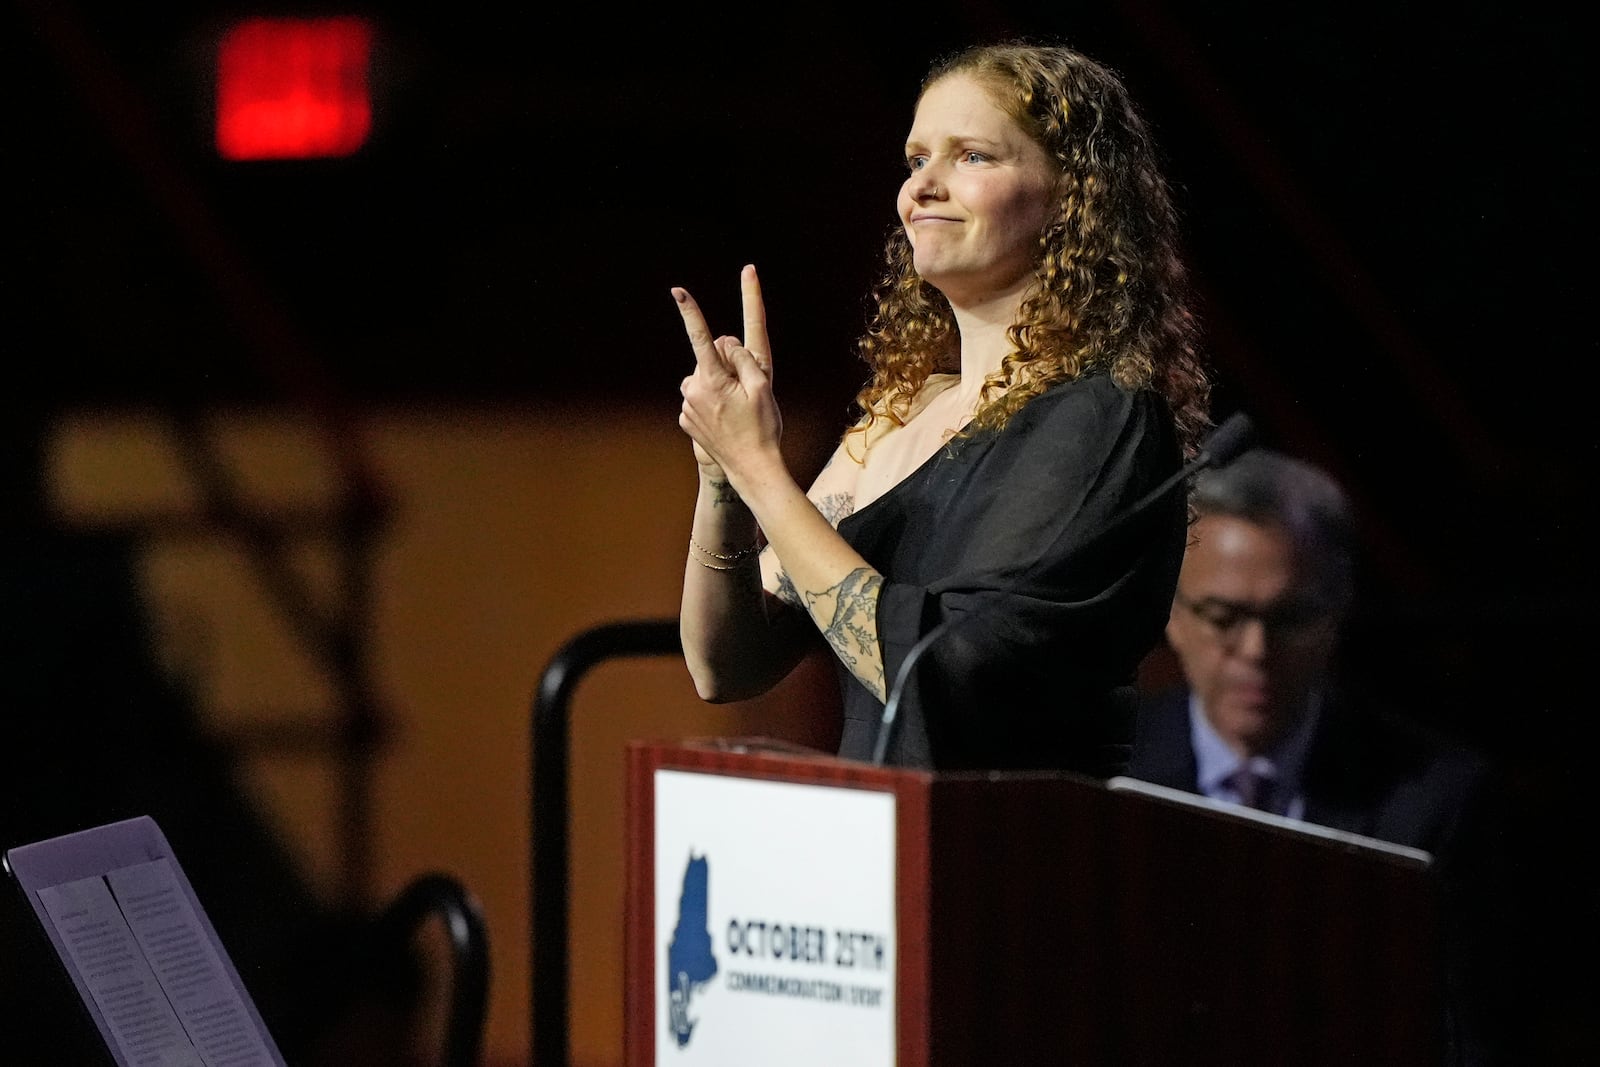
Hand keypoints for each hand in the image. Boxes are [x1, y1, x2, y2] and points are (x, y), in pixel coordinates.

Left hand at [674, 265, 781, 489]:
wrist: (752, 468)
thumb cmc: (762, 427)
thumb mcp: (762, 386)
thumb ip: (742, 357)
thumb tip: (724, 342)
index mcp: (713, 380)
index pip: (700, 337)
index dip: (690, 311)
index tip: (677, 290)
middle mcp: (694, 391)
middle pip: (708, 360)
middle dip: (725, 366)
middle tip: (746, 393)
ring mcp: (687, 408)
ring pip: (702, 380)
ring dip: (717, 385)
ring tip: (736, 410)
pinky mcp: (685, 420)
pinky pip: (698, 399)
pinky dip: (710, 403)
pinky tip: (725, 420)